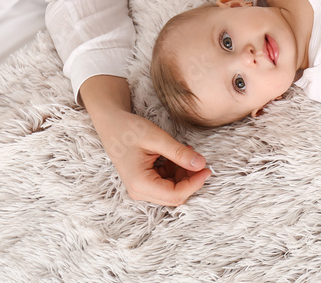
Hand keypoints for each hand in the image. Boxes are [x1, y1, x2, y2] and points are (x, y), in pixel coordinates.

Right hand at [92, 103, 210, 206]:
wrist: (112, 125)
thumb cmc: (130, 130)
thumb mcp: (158, 138)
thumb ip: (179, 153)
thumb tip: (201, 164)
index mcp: (140, 183)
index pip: (175, 195)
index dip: (195, 184)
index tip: (207, 168)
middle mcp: (139, 191)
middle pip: (175, 196)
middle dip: (191, 179)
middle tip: (199, 159)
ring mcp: (141, 188)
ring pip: (172, 190)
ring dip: (184, 174)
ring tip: (186, 151)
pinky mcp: (145, 183)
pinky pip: (167, 183)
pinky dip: (176, 171)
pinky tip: (177, 155)